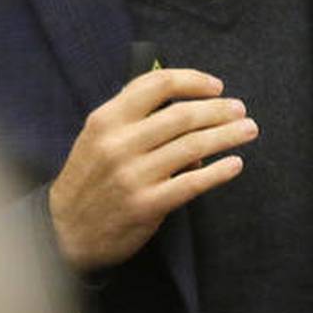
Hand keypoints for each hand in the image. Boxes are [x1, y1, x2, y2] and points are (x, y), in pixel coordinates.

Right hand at [48, 68, 256, 271]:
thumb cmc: (89, 179)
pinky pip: (192, 183)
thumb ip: (136, 120)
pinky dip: (219, 172)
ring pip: (193, 146)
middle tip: (240, 109)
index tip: (215, 86)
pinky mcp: (147, 204)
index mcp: (107, 119)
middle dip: (219, 110)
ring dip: (227, 135)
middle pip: (182, 115)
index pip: (156, 84)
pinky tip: (235, 164)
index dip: (192, 81)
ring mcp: (133, 175)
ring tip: (248, 130)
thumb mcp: (99, 139)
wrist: (64, 231)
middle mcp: (119, 143)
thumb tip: (187, 115)